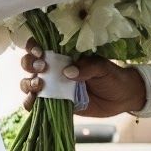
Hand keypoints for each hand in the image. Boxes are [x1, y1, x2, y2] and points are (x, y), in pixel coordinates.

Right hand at [20, 44, 146, 117]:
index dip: (34, 47)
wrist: (122, 98)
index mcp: (64, 55)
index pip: (42, 46)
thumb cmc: (113, 77)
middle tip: (42, 69)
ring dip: (28, 84)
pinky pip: (37, 103)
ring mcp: (54, 87)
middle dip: (30, 65)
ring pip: (29, 83)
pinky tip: (33, 103)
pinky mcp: (56, 103)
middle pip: (30, 64)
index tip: (40, 52)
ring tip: (40, 87)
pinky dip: (30, 103)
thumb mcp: (103, 68)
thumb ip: (87, 67)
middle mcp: (55, 69)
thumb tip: (67, 72)